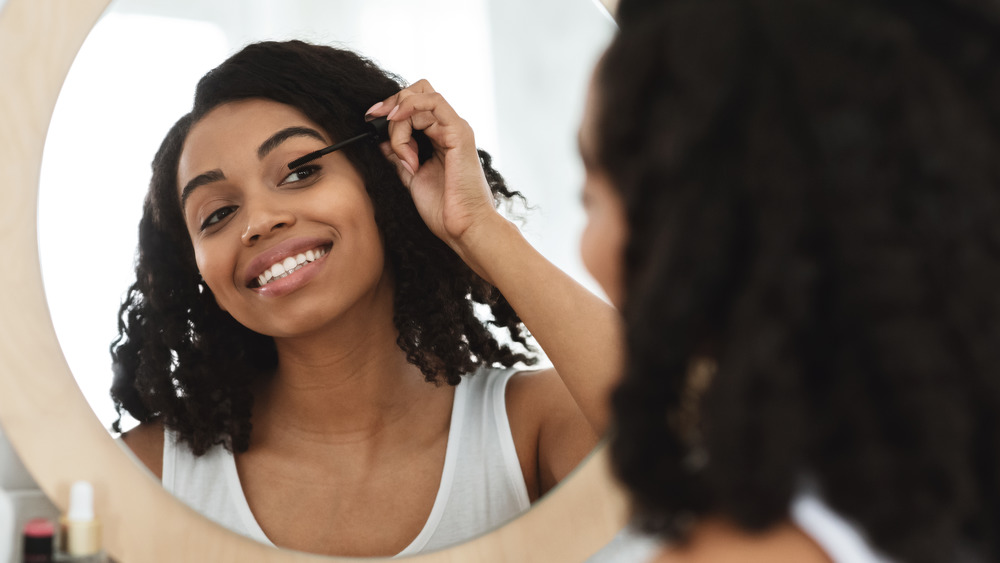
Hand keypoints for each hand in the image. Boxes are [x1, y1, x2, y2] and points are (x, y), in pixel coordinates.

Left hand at [366, 80, 500, 250]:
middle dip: (391, 105)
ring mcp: (455, 129)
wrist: (463, 228)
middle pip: (416, 94)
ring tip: (404, 157)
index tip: (370, 119)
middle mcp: (449, 130)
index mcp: (440, 139)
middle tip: (375, 122)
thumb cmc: (444, 210)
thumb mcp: (413, 178)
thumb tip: (382, 142)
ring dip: (400, 125)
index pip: (415, 105)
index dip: (391, 107)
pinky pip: (433, 102)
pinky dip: (410, 108)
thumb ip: (400, 157)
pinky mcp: (459, 133)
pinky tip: (401, 126)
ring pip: (418, 100)